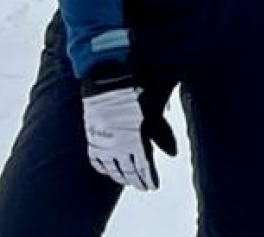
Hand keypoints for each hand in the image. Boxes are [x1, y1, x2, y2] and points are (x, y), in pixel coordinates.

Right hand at [81, 66, 176, 190]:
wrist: (105, 76)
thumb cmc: (133, 89)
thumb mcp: (151, 110)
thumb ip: (161, 133)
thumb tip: (173, 153)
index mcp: (134, 138)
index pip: (143, 167)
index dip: (148, 178)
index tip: (153, 186)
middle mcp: (117, 144)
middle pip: (127, 171)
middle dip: (136, 180)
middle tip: (143, 186)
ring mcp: (102, 142)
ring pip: (111, 168)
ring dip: (120, 176)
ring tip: (127, 181)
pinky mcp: (91, 137)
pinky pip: (96, 159)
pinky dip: (103, 167)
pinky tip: (107, 170)